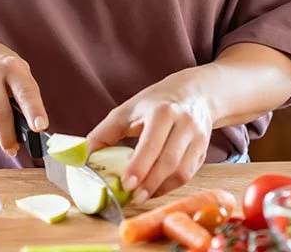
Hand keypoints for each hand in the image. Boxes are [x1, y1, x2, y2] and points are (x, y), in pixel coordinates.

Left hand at [85, 70, 213, 203]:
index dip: (139, 165)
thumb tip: (85, 154)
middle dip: (150, 182)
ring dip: (160, 188)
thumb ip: (106, 131)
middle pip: (169, 160)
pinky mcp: (204, 150)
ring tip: (141, 196)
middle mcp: (184, 123)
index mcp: (162, 110)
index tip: (126, 183)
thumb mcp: (128, 109)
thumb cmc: (155, 102)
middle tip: (133, 196)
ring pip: (182, 171)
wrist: (193, 94)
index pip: (152, 143)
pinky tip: (155, 189)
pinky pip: (189, 174)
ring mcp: (198, 137)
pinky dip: (170, 186)